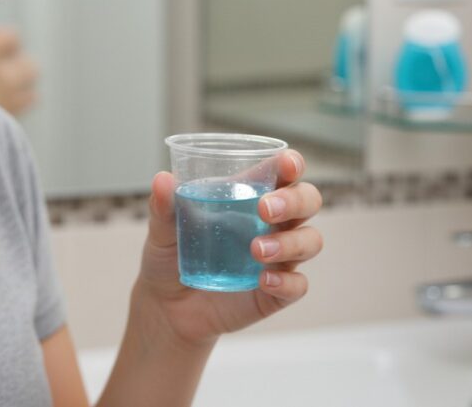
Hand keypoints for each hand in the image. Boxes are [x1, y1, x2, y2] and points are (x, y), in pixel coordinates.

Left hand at [135, 150, 323, 346]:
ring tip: (256, 250)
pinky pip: (298, 285)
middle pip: (308, 201)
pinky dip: (286, 281)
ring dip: (290, 242)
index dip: (292, 164)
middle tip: (264, 209)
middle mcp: (272, 223)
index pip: (283, 172)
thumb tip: (162, 180)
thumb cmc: (171, 256)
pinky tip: (263, 280)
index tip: (288, 165)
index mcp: (250, 196)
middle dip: (295, 200)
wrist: (165, 306)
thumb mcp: (161, 231)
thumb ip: (164, 206)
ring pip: (310, 241)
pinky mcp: (276, 291)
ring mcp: (278, 258)